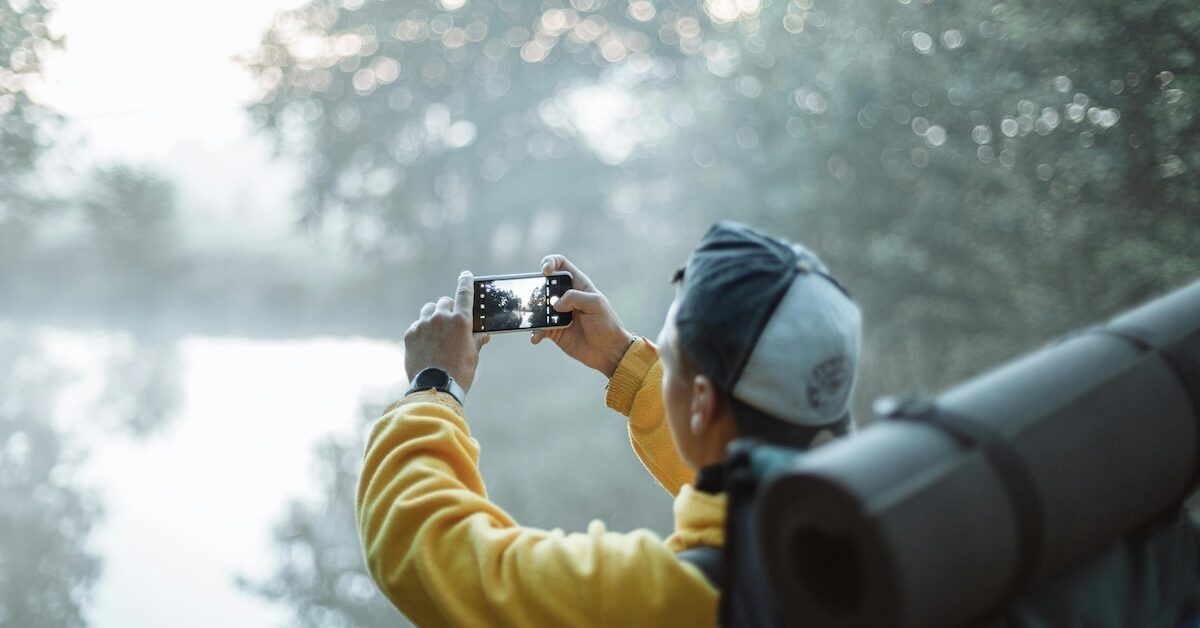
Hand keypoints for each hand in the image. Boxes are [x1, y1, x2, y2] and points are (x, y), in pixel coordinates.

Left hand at [404, 271, 491, 392]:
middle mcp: (441, 318)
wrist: (435, 389)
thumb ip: (477, 340)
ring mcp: (423, 325)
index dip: (466, 281)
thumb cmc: (460, 372)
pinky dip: (422, 331)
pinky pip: (417, 325)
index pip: (464, 292)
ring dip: (433, 316)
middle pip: (444, 302)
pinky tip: (426, 345)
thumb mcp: (473, 355)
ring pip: (428, 311)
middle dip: (448, 309)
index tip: (465, 275)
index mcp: (461, 321)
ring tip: (437, 332)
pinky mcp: (410, 334)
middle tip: (450, 322)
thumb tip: (484, 335)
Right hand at [531, 255, 634, 378]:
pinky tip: (537, 338)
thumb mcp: (596, 304)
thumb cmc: (606, 324)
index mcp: (578, 285)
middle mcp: (566, 297)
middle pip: (544, 285)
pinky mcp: (554, 330)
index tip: (545, 271)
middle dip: (536, 289)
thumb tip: (555, 304)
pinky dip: (535, 332)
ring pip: (538, 307)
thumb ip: (575, 297)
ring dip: (532, 312)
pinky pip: (538, 328)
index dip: (550, 262)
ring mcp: (558, 314)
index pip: (560, 264)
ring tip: (535, 321)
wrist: (608, 351)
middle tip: (538, 300)